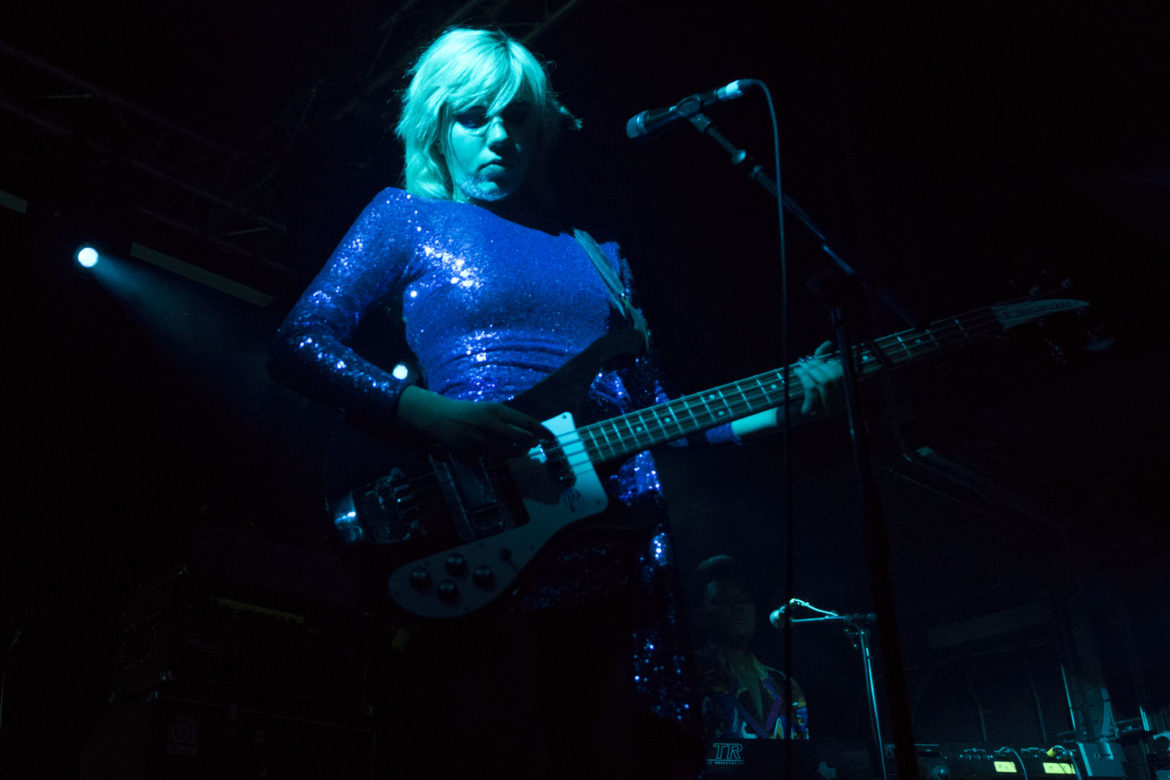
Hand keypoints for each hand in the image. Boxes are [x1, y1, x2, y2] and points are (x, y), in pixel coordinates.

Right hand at [397, 385, 548, 456]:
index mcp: (496, 410)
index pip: (526, 422)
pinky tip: (505, 451)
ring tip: (521, 448)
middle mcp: (490, 424)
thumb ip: (507, 418)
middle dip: (531, 443)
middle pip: (521, 439)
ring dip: (519, 452)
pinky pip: (496, 457)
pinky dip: (504, 456)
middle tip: (534, 443)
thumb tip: (530, 430)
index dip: (541, 431)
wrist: (440, 418)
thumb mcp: (489, 408)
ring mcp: (482, 440)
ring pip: (510, 452)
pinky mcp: (474, 451)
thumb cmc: (469, 412)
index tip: (551, 437)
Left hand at [792, 340, 842, 416]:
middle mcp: (838, 402)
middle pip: (835, 377)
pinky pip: (812, 391)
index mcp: (842, 393)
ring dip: (812, 370)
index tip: (822, 354)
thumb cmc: (801, 394)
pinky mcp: (814, 411)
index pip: (843, 373)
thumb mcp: (813, 375)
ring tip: (801, 366)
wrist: (786, 415)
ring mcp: (827, 409)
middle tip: (806, 361)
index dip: (834, 362)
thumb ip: (821, 359)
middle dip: (820, 365)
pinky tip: (798, 371)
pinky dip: (805, 378)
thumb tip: (828, 343)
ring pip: (825, 383)